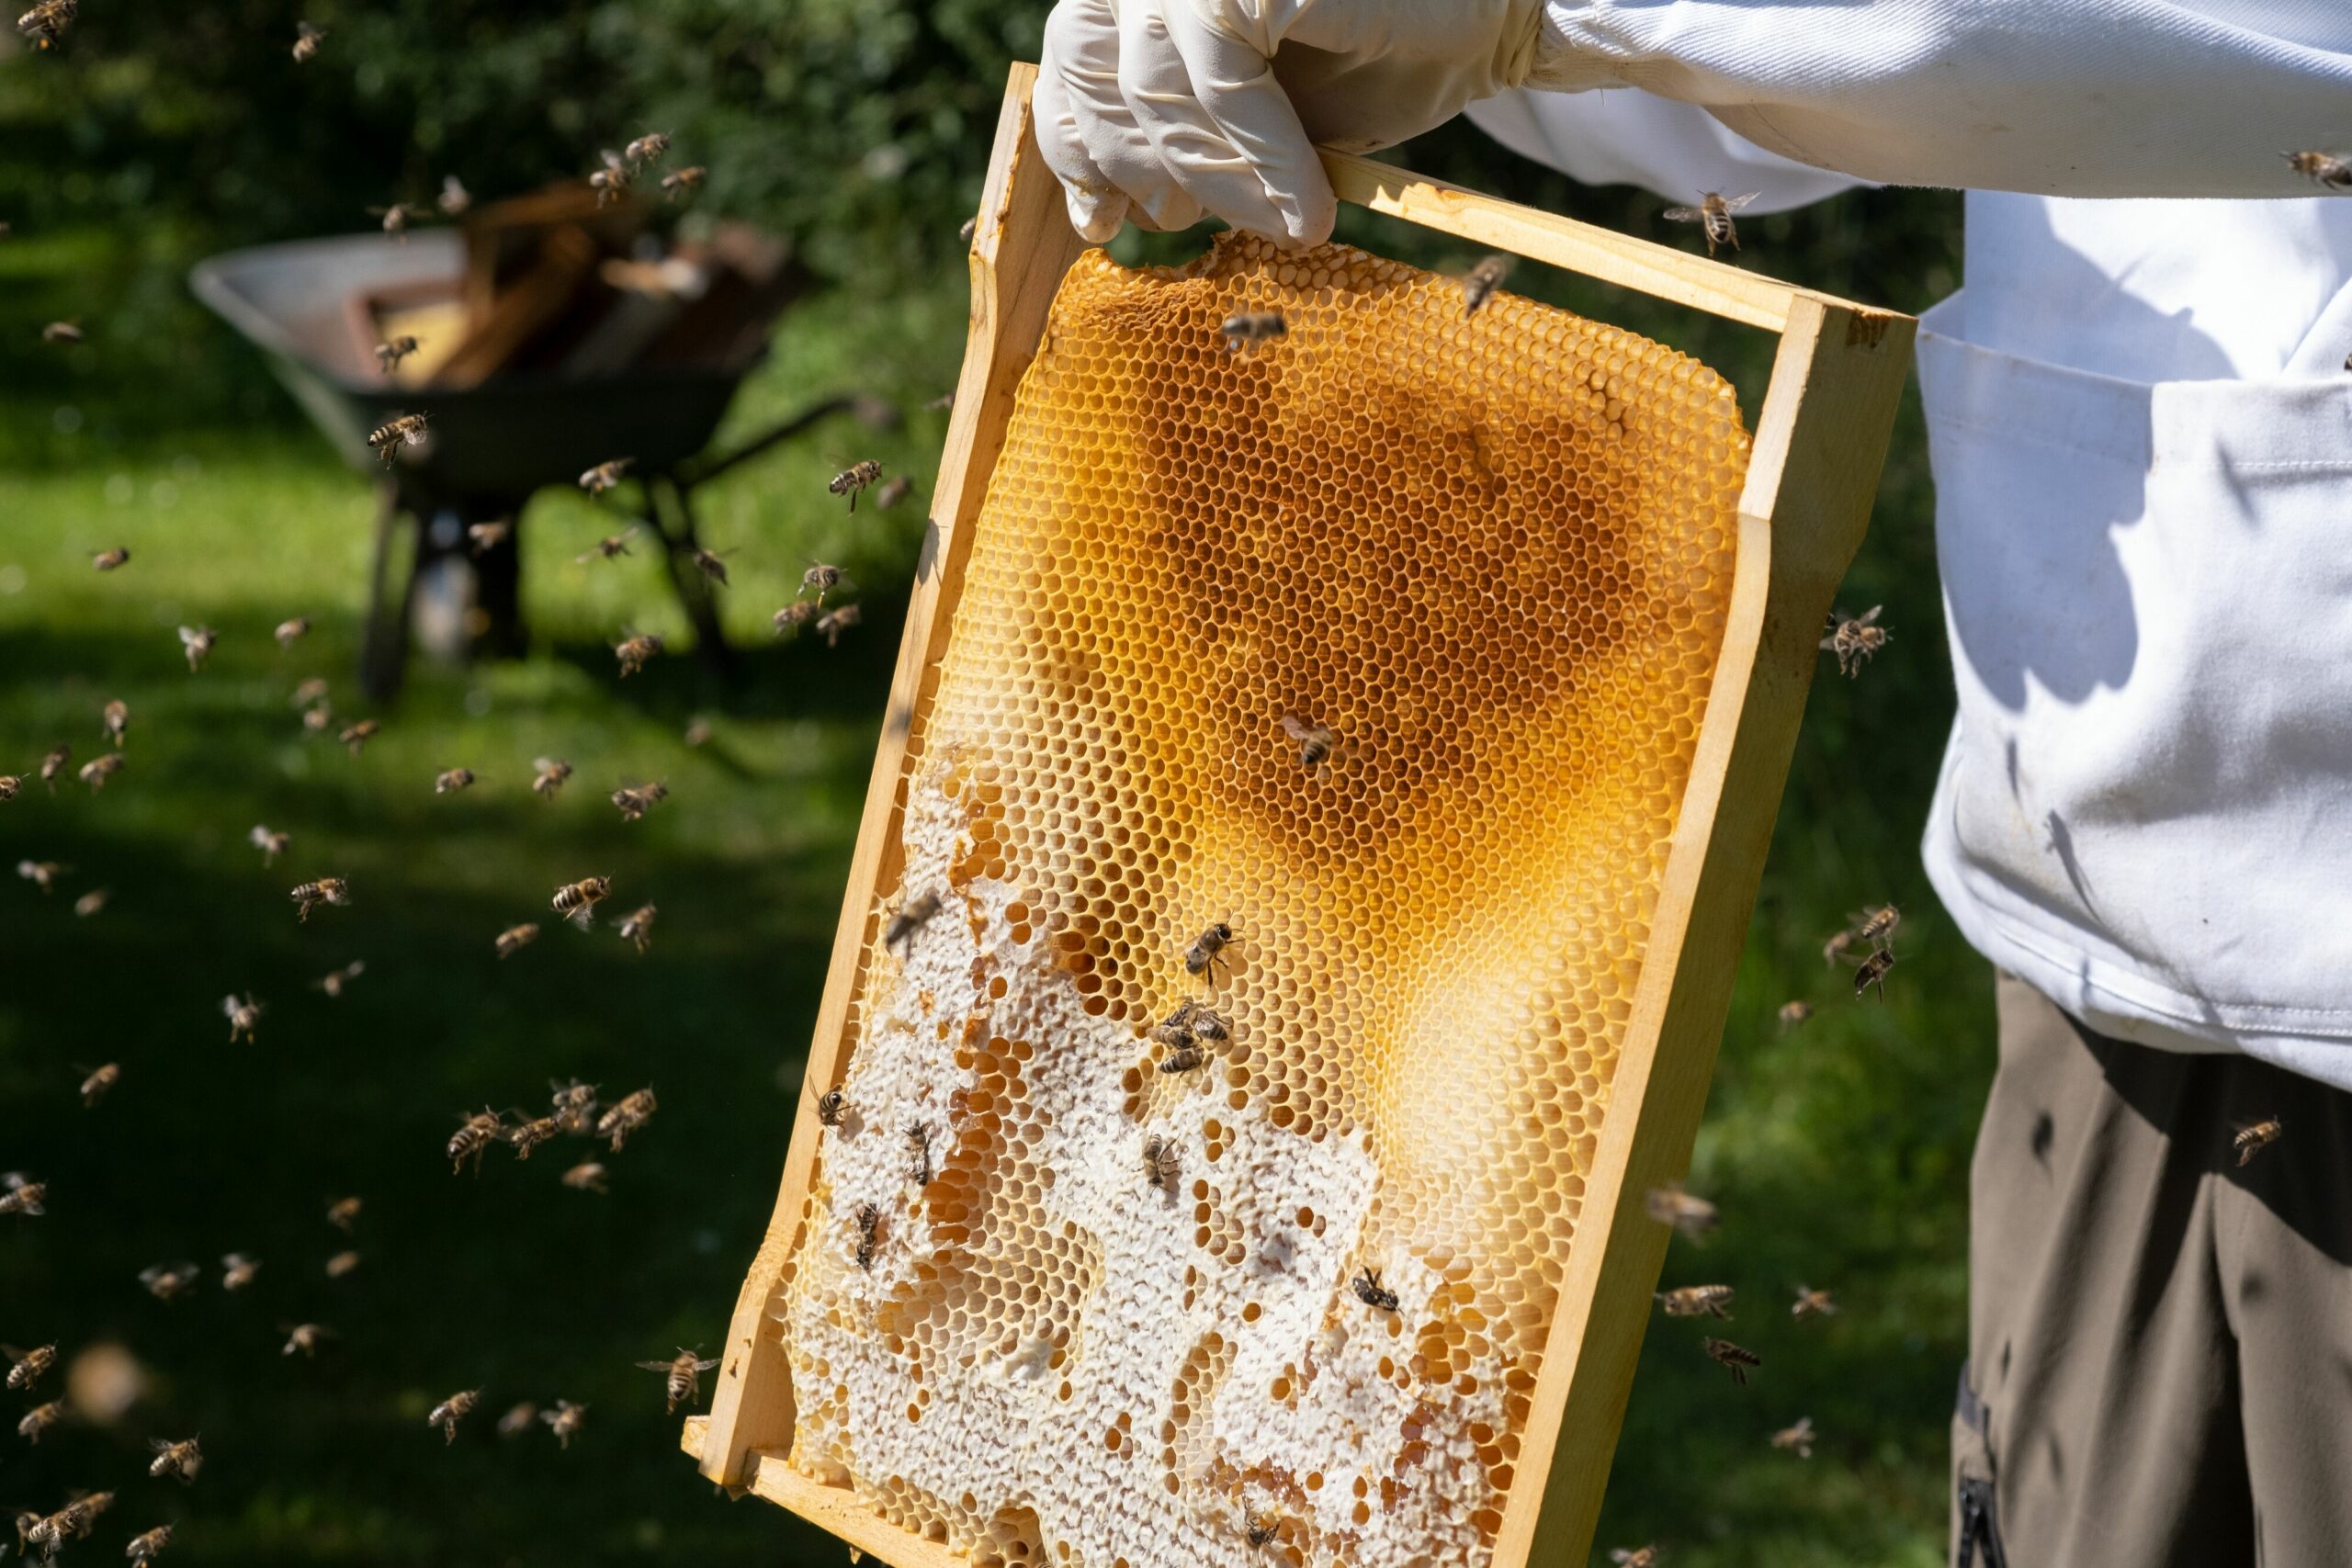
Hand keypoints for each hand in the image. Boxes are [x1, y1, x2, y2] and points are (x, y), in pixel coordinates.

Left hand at [1035, 0, 1548, 246]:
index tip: (1102, 226)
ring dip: (1215, 175)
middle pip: (1104, 75)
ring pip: (1159, 88)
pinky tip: (1305, 207)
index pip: (1073, 60)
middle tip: (1190, 226)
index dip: (1077, 147)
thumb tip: (1098, 213)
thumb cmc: (1373, 61)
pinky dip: (1264, 158)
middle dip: (1143, 167)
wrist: (1488, 22)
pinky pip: (1226, 82)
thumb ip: (1179, 142)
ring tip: (1276, 225)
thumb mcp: (1253, 117)